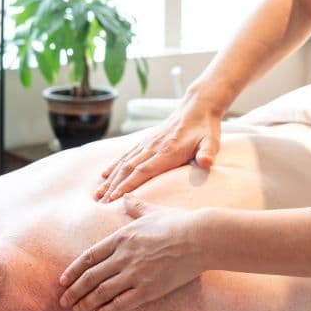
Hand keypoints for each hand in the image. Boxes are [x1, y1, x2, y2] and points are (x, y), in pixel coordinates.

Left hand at [59, 194, 206, 310]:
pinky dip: (106, 310)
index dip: (73, 270)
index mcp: (122, 237)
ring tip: (75, 310)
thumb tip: (125, 197)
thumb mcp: (153, 211)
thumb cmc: (179, 223)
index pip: (89, 257)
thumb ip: (135, 207)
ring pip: (101, 292)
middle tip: (63, 301)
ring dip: (84, 303)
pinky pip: (121, 303)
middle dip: (73, 291)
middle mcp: (123, 256)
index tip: (63, 280)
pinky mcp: (148, 289)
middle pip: (90, 277)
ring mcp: (134, 274)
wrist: (200, 238)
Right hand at [97, 97, 223, 201]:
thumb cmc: (206, 128)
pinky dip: (114, 165)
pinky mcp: (146, 140)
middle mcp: (154, 147)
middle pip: (129, 169)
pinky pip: (127, 154)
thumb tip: (206, 163)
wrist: (197, 107)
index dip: (129, 184)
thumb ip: (208, 152)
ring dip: (111, 179)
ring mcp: (148, 143)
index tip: (115, 198)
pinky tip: (105, 174)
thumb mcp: (212, 141)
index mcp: (168, 151)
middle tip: (100, 203)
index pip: (144, 170)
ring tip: (98, 194)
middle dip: (114, 187)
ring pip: (124, 162)